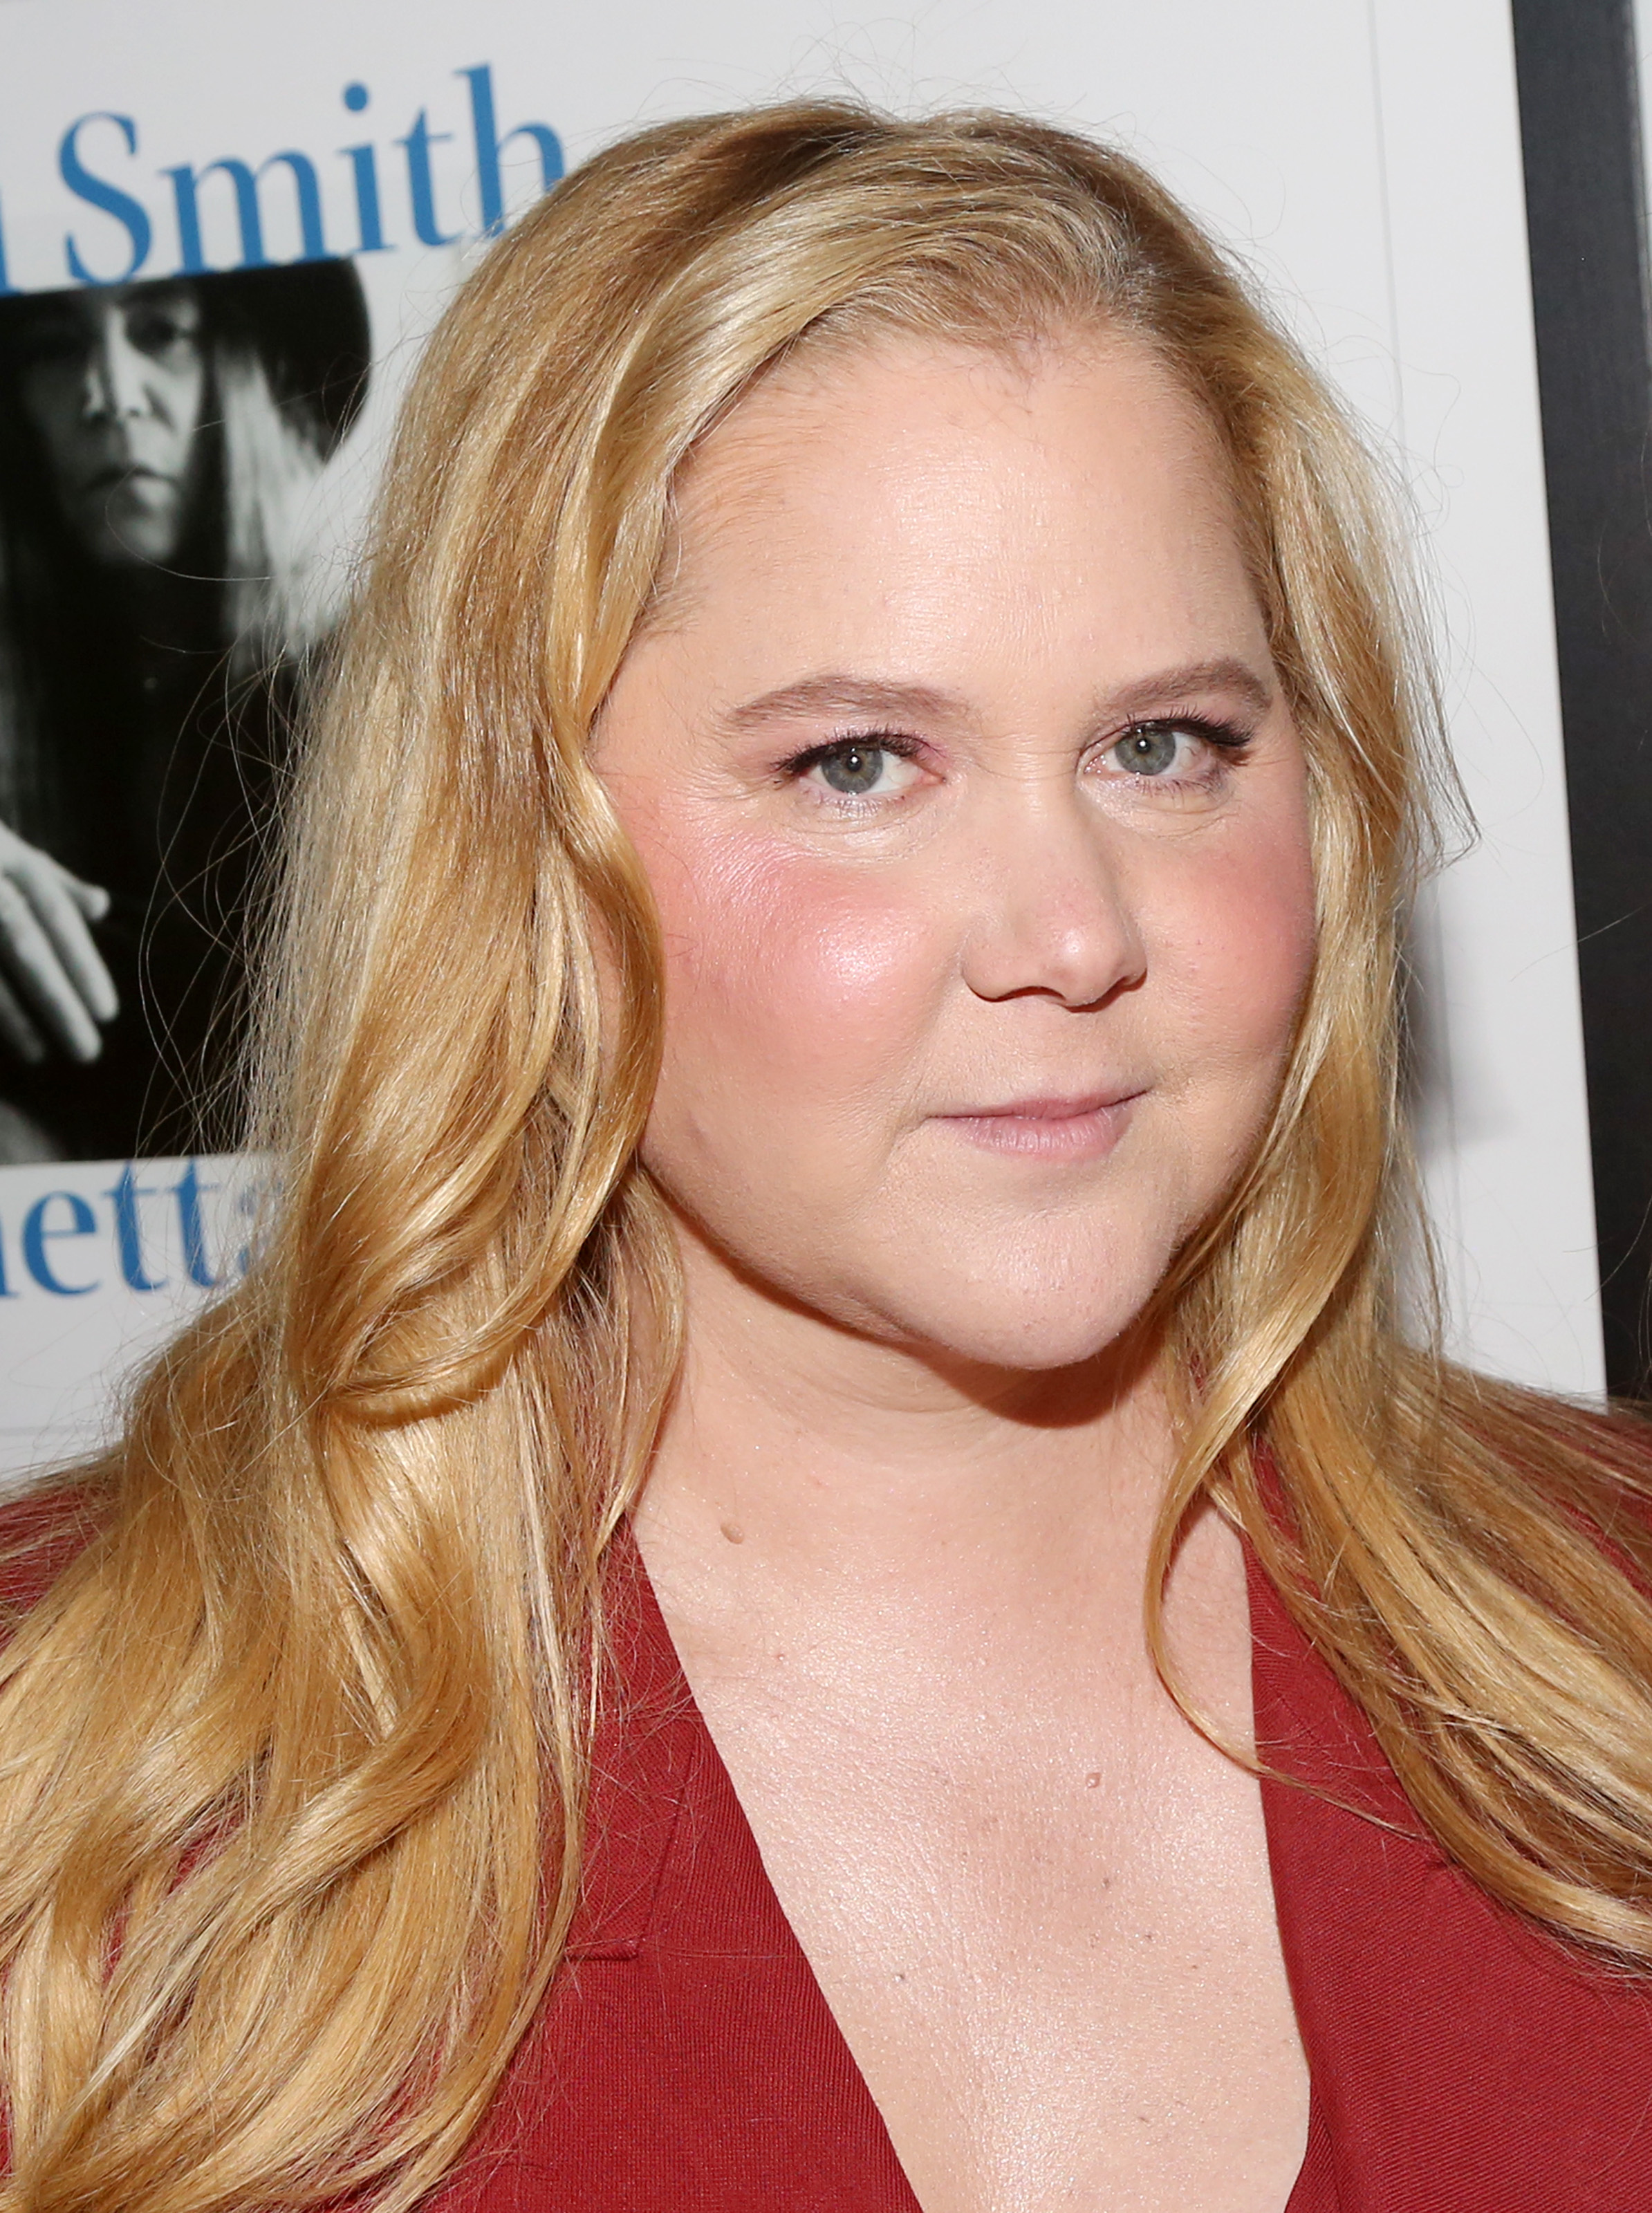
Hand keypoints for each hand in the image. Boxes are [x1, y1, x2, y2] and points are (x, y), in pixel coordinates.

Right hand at [0, 819, 117, 1063]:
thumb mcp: (7, 847)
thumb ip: (51, 879)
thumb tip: (100, 907)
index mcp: (5, 852)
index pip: (54, 913)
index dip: (82, 962)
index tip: (107, 1013)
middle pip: (24, 945)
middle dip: (57, 1000)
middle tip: (87, 1050)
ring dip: (11, 1017)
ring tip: (38, 1055)